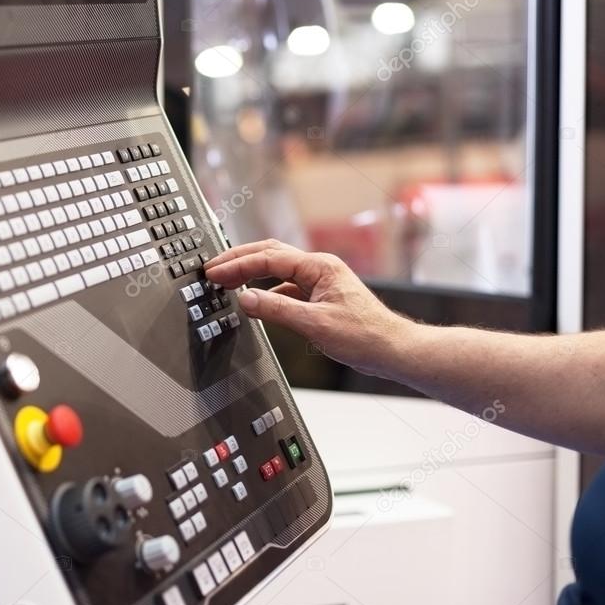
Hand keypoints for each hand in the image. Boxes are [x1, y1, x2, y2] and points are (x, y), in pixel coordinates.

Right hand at [204, 240, 413, 377]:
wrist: (392, 350)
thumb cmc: (365, 336)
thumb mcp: (314, 324)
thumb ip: (276, 310)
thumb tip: (245, 299)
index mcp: (319, 266)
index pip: (268, 258)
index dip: (237, 265)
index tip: (214, 273)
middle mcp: (319, 268)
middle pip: (270, 254)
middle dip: (239, 260)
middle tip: (212, 269)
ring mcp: (320, 281)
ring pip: (277, 269)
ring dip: (251, 273)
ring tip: (226, 280)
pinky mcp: (320, 296)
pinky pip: (286, 287)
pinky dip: (266, 291)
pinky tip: (255, 301)